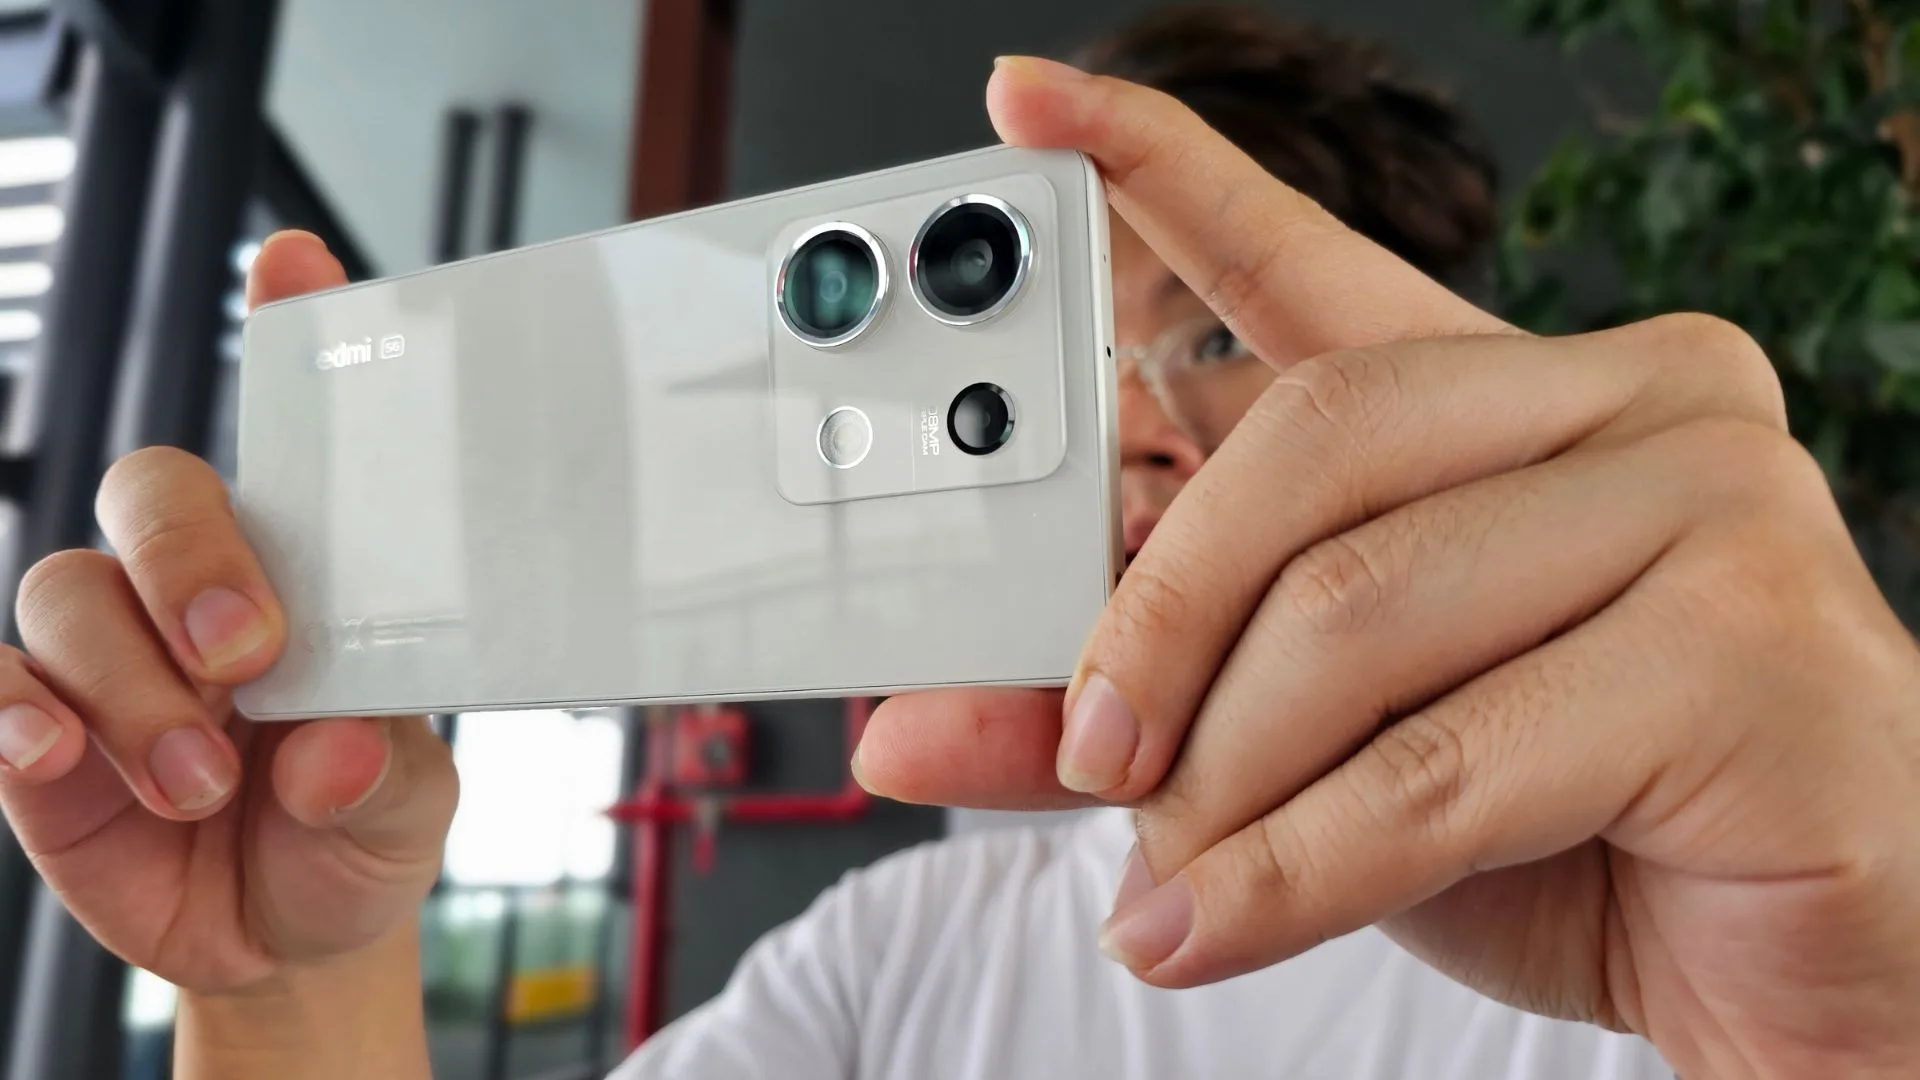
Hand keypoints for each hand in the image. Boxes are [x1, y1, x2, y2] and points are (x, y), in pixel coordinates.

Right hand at [4, 231, 457, 994]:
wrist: (290, 940)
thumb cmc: (354, 832)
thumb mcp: (404, 809)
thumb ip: (377, 775)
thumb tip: (327, 751)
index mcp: (304, 573)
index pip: (291, 437)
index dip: (288, 334)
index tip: (297, 261)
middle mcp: (192, 589)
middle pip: (151, 491)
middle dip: (189, 558)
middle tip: (248, 656)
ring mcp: (107, 653)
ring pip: (67, 591)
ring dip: (131, 686)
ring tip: (204, 780)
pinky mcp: (34, 734)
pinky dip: (17, 713)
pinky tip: (56, 756)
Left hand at [857, 57, 1919, 1076]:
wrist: (1801, 978)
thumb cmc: (1571, 834)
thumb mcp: (1316, 755)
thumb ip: (1131, 717)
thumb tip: (912, 726)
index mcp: (1515, 398)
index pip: (1312, 256)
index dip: (1162, 168)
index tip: (1024, 101)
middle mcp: (1631, 398)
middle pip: (1309, 440)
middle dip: (1155, 618)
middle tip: (1084, 755)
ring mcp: (1714, 501)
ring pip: (1359, 612)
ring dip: (1228, 780)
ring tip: (1174, 881)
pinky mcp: (1752, 648)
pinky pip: (1439, 763)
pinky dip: (1294, 868)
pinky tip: (1216, 925)